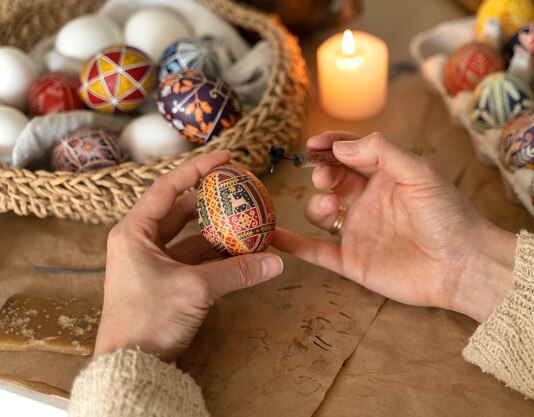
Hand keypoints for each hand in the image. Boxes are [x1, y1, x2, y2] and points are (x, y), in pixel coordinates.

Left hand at [95, 151, 283, 360]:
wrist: (130, 364)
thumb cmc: (148, 319)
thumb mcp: (196, 288)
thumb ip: (237, 271)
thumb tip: (276, 262)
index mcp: (133, 232)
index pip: (168, 188)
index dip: (197, 169)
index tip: (225, 157)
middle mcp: (139, 242)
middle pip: (179, 210)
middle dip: (209, 201)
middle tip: (237, 190)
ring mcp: (150, 263)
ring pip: (188, 237)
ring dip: (216, 232)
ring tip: (244, 222)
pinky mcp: (162, 282)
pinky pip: (192, 260)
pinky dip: (214, 256)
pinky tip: (238, 253)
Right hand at [273, 132, 515, 321]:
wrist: (463, 265)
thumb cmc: (448, 215)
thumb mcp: (419, 172)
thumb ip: (381, 152)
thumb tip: (340, 147)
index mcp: (386, 178)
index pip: (350, 154)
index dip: (330, 145)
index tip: (313, 143)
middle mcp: (369, 203)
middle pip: (332, 180)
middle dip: (322, 172)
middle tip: (326, 176)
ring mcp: (359, 232)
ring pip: (322, 213)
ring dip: (316, 204)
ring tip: (331, 204)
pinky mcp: (353, 262)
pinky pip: (317, 252)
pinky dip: (295, 244)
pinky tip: (276, 234)